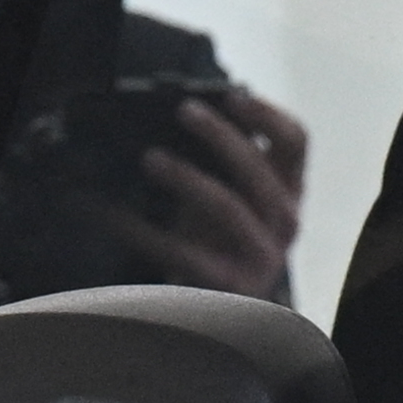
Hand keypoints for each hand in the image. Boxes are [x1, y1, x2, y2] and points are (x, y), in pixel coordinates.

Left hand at [111, 88, 309, 295]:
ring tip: (150, 159)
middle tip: (183, 111)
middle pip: (259, 167)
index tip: (231, 95)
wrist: (221, 307)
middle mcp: (285, 221)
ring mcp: (262, 255)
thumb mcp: (229, 196)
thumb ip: (220, 161)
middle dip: (220, 135)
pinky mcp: (230, 284)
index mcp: (288, 190)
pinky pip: (182, 250)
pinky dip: (141, 229)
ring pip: (228, 205)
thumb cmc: (218, 240)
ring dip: (186, 176)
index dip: (266, 114)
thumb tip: (180, 113)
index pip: (295, 141)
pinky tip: (107, 212)